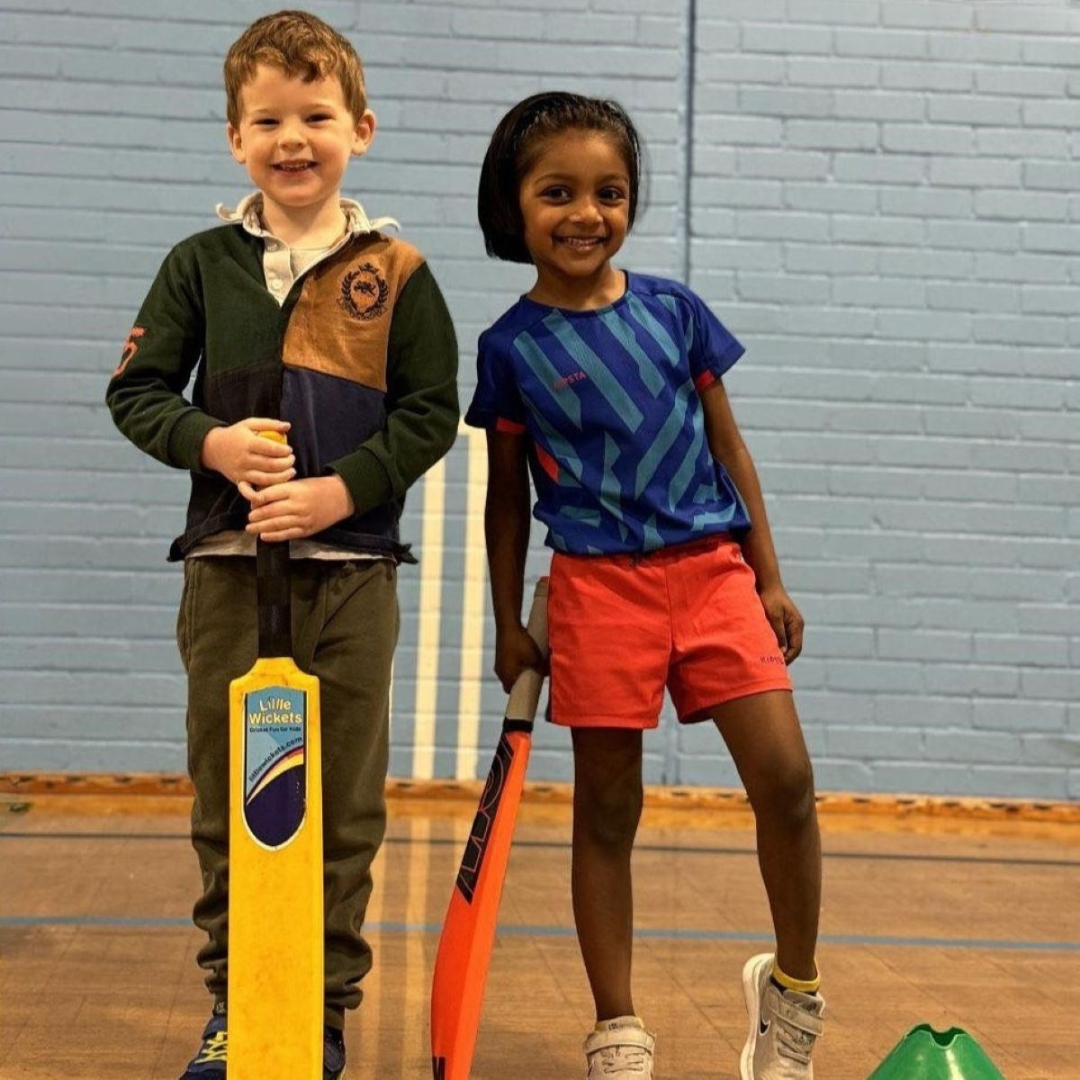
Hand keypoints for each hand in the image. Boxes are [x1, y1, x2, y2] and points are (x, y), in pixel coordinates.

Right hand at [200, 419, 294, 487]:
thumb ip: (269, 424)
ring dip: (282, 477)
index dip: (283, 451)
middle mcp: (244, 459)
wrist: (213, 449)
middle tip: (292, 460)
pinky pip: (255, 488)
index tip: (289, 450)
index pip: (270, 449)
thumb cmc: (236, 434)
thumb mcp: (249, 424)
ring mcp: (242, 472)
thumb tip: (288, 426)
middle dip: (286, 463)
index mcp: (247, 443)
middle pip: (270, 465)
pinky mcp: (240, 481)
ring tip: (291, 471)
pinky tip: (278, 483)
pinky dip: (268, 488)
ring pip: (266, 479)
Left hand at [239, 475, 354, 542]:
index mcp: (294, 489)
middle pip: (271, 511)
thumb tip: (259, 498)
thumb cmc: (316, 487)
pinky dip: (274, 536)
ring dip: (261, 527)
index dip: (256, 500)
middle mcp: (298, 504)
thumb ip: (280, 490)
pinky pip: (287, 534)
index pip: (269, 495)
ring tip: (251, 528)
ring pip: (277, 524)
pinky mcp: (307, 529)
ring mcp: (303, 518)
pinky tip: (264, 536)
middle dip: (256, 516)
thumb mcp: (298, 482)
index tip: (251, 503)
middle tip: (249, 518)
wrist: (340, 497)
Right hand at [493, 622, 546, 693]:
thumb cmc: (520, 643)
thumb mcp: (535, 658)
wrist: (508, 624)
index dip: (520, 692)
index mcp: (506, 676)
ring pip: (510, 672)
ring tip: (530, 666)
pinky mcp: (500, 653)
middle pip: (510, 682)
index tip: (530, 691)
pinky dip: (516, 663)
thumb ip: (542, 669)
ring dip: (518, 671)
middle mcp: (500, 671)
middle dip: (521, 681)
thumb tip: (548, 674)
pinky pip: (508, 663)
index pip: (511, 691)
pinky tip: (525, 656)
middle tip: (532, 678)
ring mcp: (499, 662)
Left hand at [758, 582, 803, 663]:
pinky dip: (776, 644)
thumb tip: (782, 650)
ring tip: (768, 660)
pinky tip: (766, 648)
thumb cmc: (770, 598)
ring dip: (780, 651)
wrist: (766, 583)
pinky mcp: (783, 622)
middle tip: (772, 666)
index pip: (796, 648)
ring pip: (787, 643)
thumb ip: (778, 633)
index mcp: (797, 625)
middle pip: (793, 648)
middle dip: (784, 657)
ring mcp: (790, 624)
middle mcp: (796, 625)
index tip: (776, 665)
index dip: (787, 658)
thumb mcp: (774, 616)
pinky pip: (782, 637)